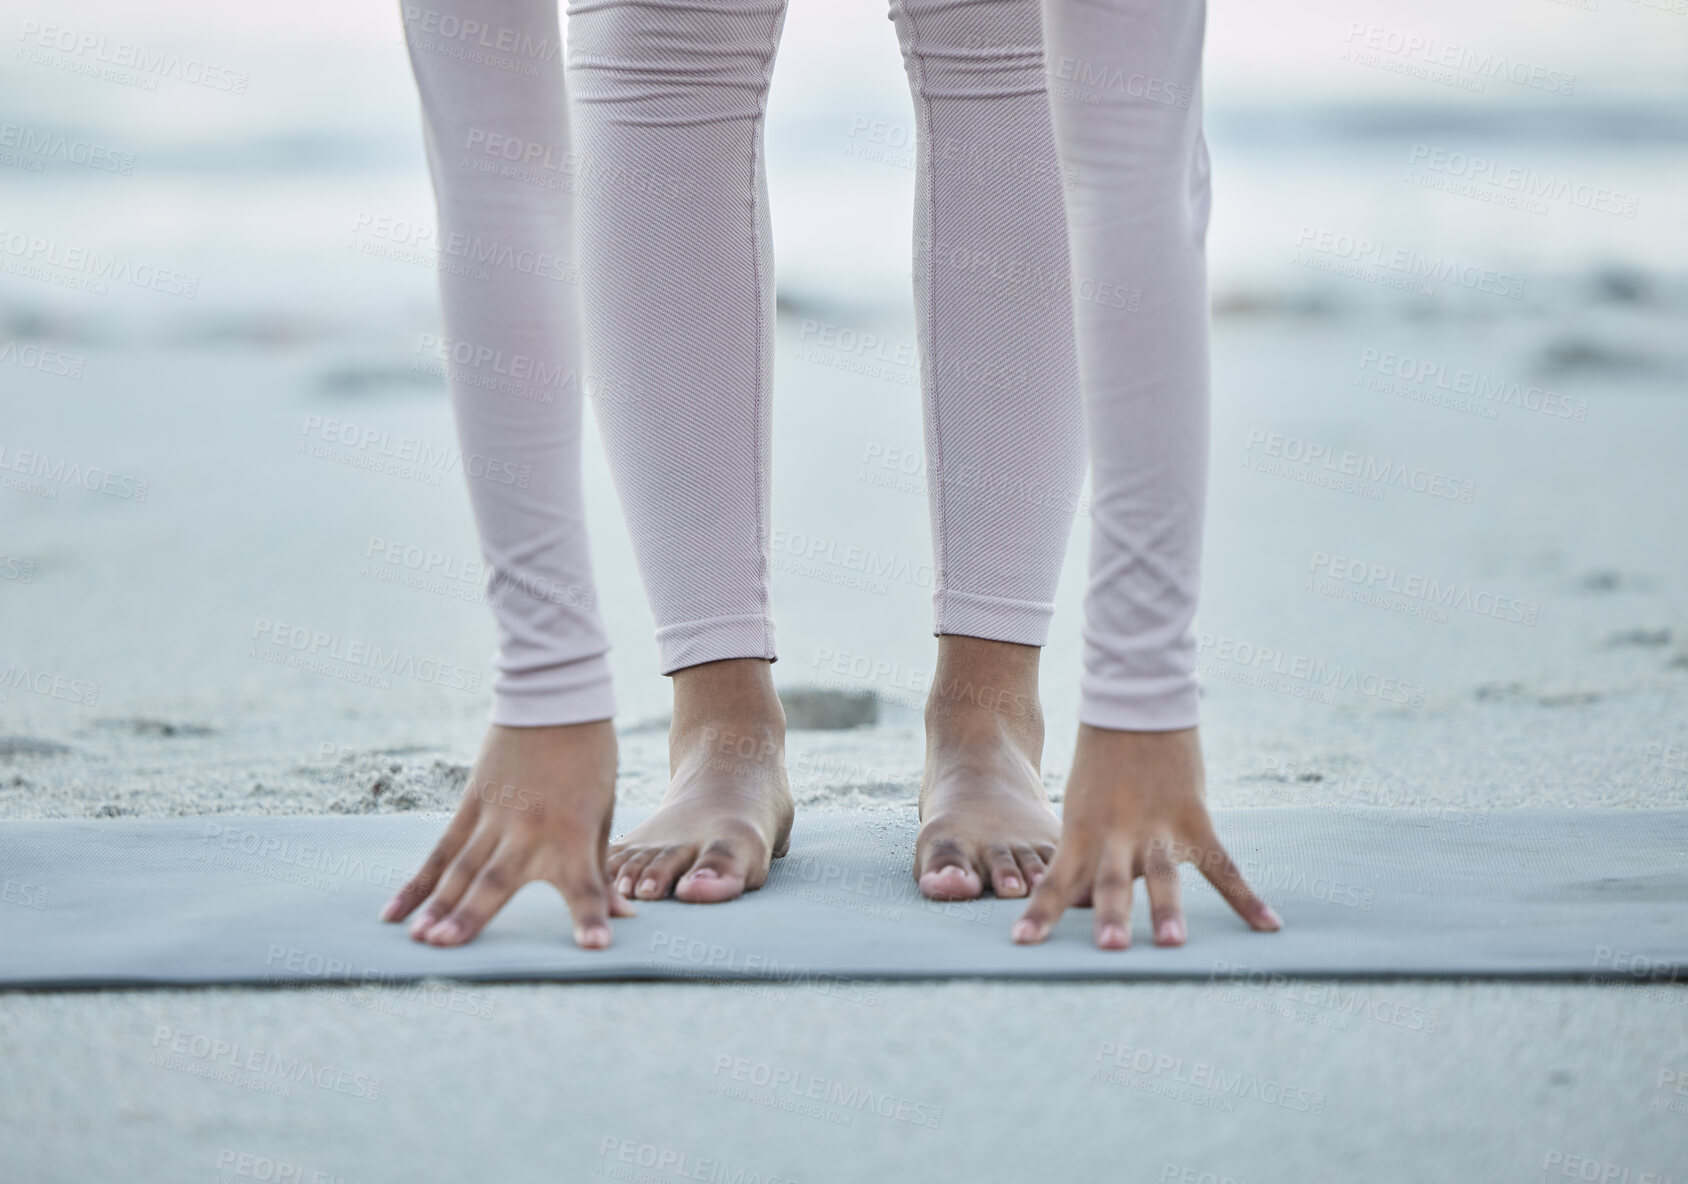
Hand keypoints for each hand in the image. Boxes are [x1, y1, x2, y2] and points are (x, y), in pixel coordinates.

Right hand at [380, 721, 633, 948]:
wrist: (555, 701)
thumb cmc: (589, 760)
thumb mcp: (604, 811)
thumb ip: (600, 866)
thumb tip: (622, 914)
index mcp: (573, 832)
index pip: (586, 884)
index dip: (591, 916)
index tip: (595, 946)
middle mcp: (530, 829)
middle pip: (497, 880)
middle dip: (472, 915)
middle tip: (446, 946)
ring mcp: (495, 817)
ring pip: (460, 868)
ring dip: (438, 905)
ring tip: (418, 938)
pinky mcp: (471, 804)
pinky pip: (440, 850)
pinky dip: (418, 883)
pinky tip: (395, 912)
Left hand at [1012, 725, 1280, 948]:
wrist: (1135, 704)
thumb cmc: (1102, 762)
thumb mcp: (1083, 805)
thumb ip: (1086, 851)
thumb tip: (1076, 899)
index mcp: (1081, 832)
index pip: (1058, 880)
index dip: (1040, 912)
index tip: (1021, 943)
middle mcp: (1117, 835)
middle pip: (1111, 880)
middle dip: (1110, 914)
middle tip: (1109, 948)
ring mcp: (1157, 827)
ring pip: (1162, 874)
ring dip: (1168, 909)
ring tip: (1172, 944)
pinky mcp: (1193, 819)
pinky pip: (1223, 865)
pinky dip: (1247, 898)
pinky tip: (1268, 927)